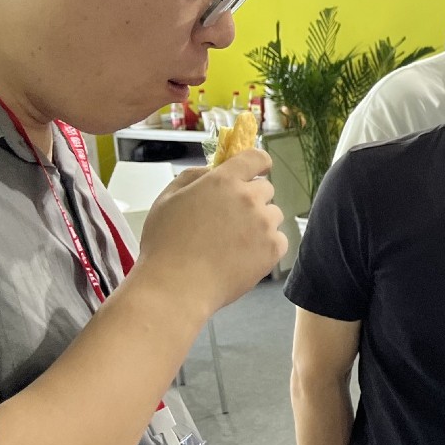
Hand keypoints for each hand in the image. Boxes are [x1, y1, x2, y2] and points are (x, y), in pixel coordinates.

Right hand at [135, 148, 286, 316]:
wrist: (177, 286)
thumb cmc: (165, 243)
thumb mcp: (167, 199)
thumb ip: (193, 177)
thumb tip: (213, 170)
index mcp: (224, 181)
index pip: (256, 157)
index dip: (258, 163)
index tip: (255, 171)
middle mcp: (249, 198)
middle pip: (265, 189)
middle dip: (251, 198)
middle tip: (230, 218)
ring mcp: (264, 224)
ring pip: (273, 215)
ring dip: (260, 222)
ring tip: (234, 241)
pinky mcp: (273, 250)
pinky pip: (279, 239)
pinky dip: (266, 246)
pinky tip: (243, 256)